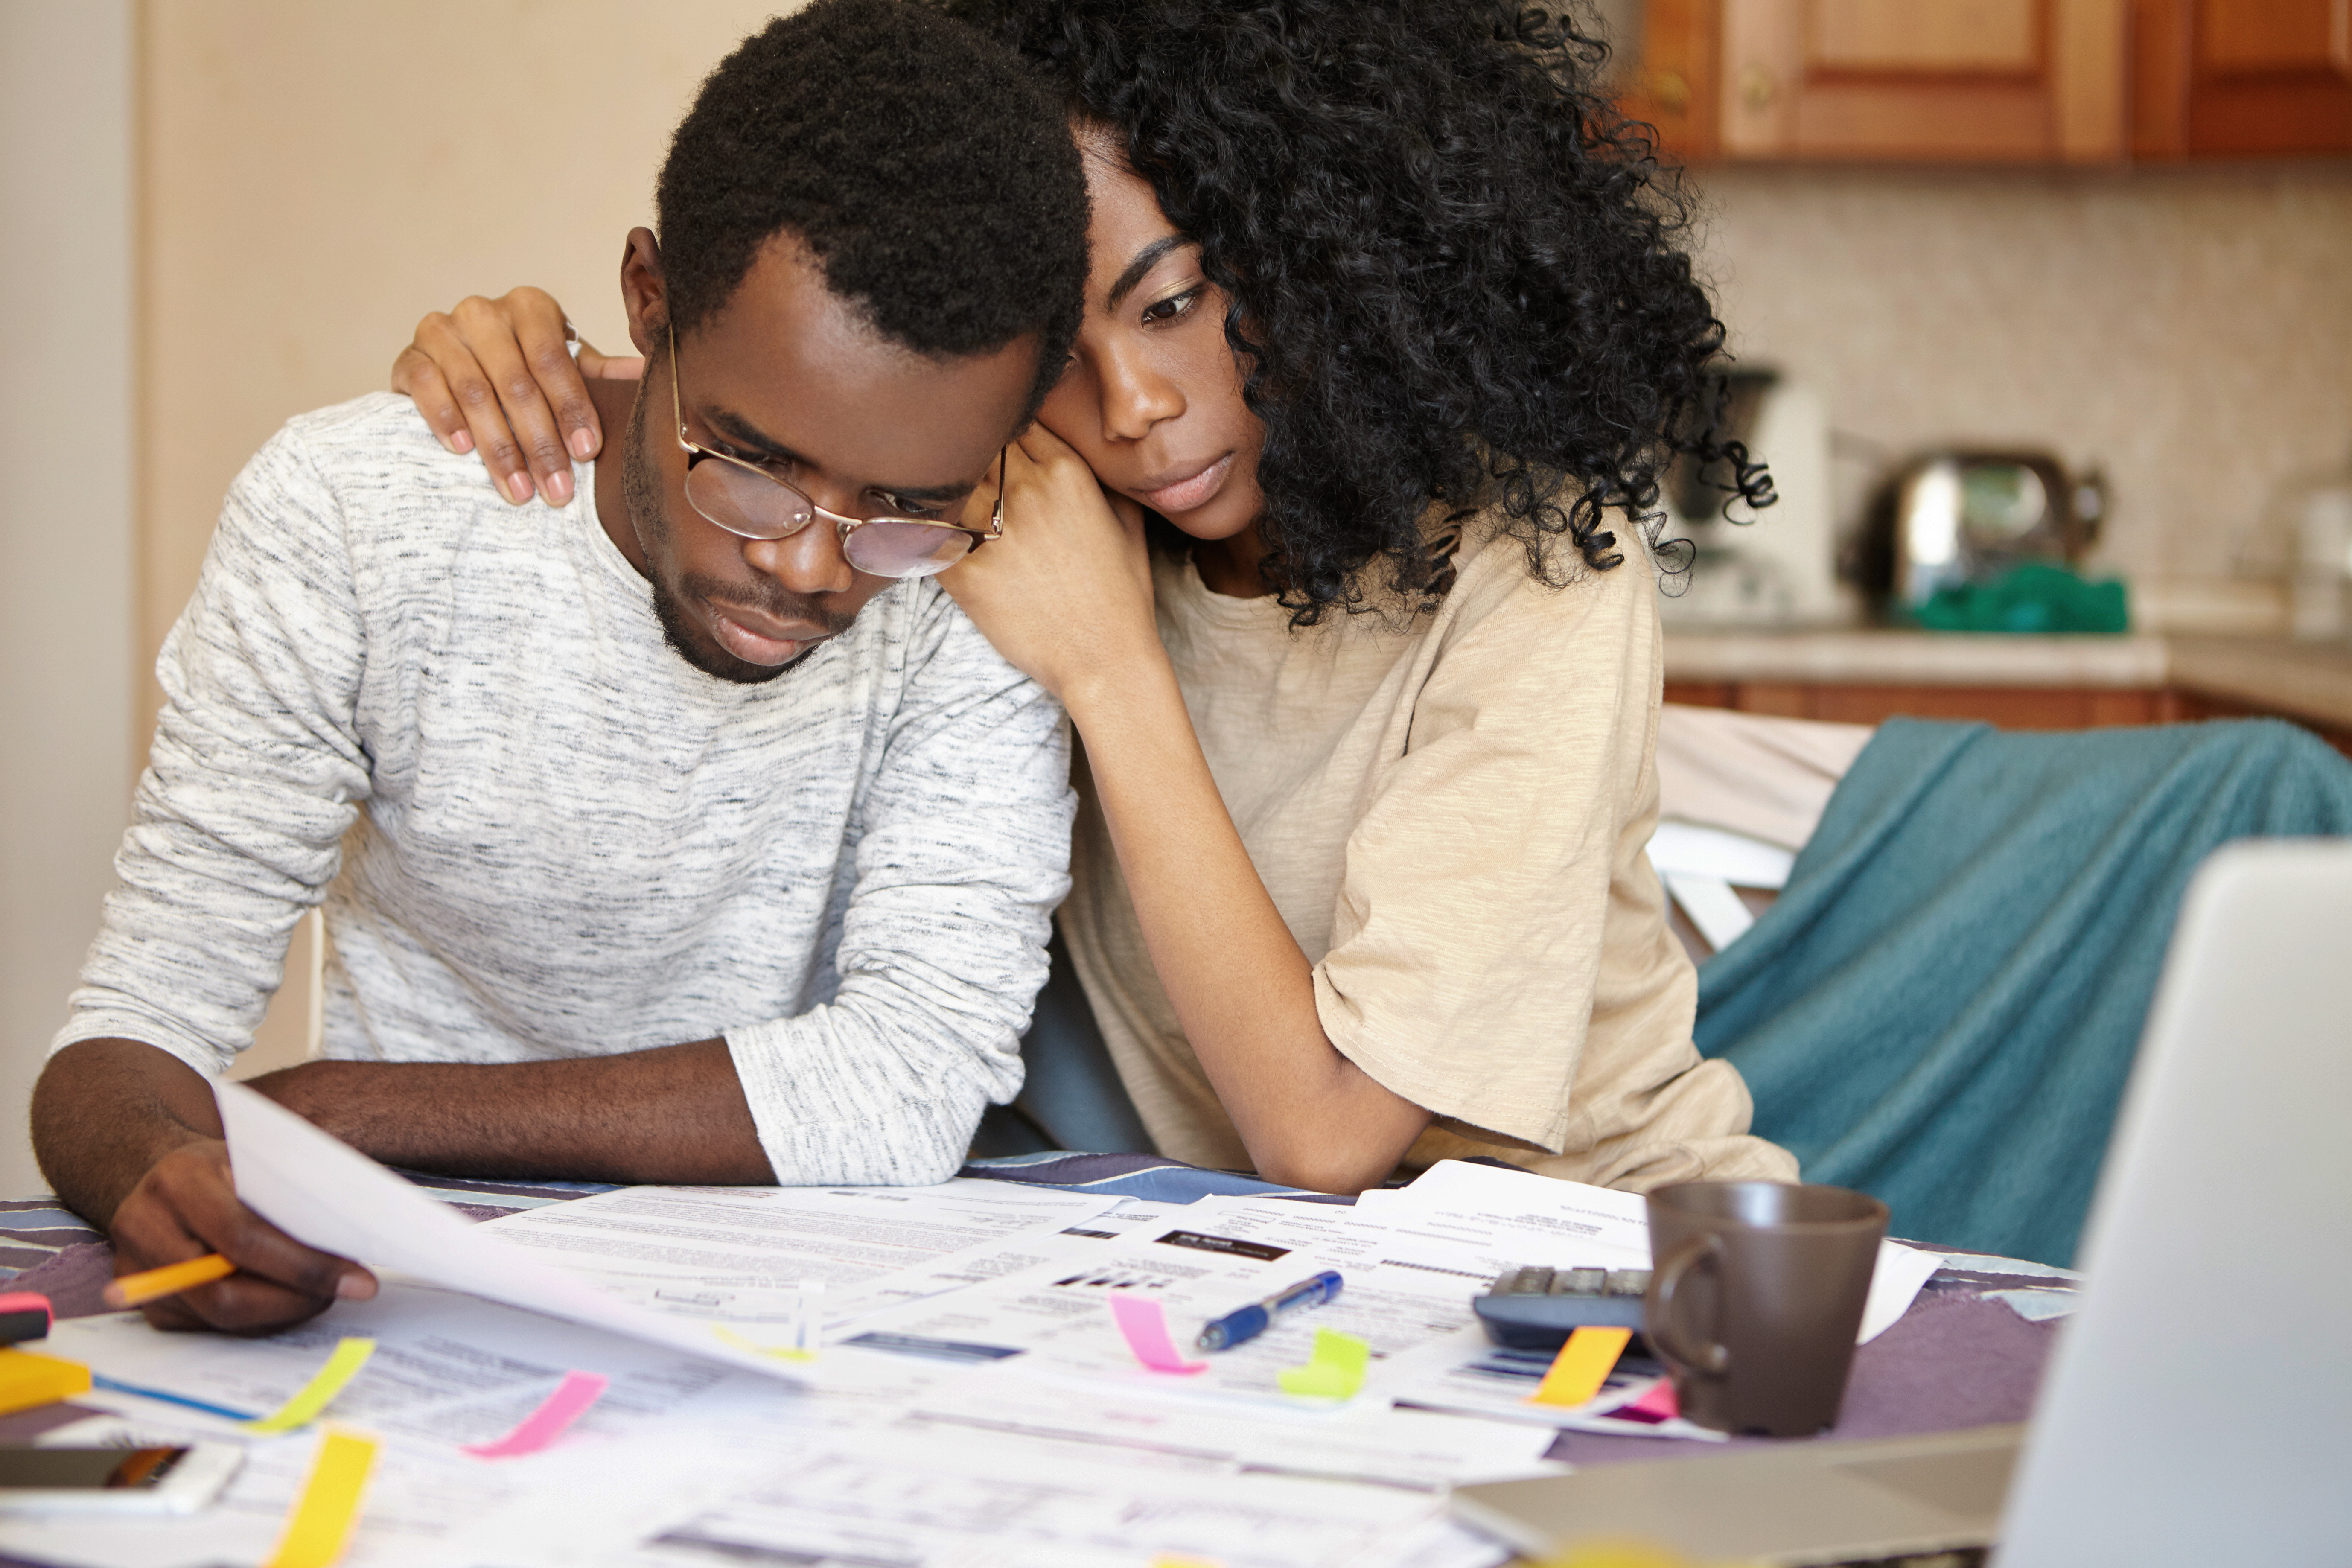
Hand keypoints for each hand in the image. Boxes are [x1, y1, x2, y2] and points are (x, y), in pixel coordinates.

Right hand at [106, 1139, 375, 1334]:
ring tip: (325, 1292)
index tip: (359, 1279)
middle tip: (346, 1291)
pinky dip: (260, 1318)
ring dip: (283, 1312)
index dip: (304, 1266)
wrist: (169, 1178)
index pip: (242, 1237)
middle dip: (295, 1299)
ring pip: (220, 1318)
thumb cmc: (229, 1166)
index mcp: (179, 1180)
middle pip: (224, 1293)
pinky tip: (290, 1297)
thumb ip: (297, 1190)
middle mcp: (145, 1226)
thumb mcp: (261, 1158)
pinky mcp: (146, 1303)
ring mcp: (137, 1271)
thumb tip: (358, 1231)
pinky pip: (210, 1327)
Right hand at [389, 287, 644, 508]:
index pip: (553, 360)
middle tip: (558, 490)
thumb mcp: (567, 368)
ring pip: (473, 390)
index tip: (588, 452)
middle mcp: (484, 312)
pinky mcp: (409, 356)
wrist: (460, 364)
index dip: (572, 408)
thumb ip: (602, 375)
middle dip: (540, 443)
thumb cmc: (526, 368)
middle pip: (516, 382)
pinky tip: (460, 451)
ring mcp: (441, 330)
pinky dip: (443, 418)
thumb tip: (648, 376)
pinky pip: (425, 386)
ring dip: (498, 447)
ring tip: (519, 491)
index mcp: (531, 308)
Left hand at [939, 423, 1162, 706]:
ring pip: (946, 480)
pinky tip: (912, 530)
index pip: (1015, 421)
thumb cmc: (1122, 598)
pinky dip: (917, 528)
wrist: (1106, 660)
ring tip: (929, 493)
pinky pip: (925, 532)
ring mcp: (992, 530)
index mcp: (1066, 471)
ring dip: (940, 485)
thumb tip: (1091, 455)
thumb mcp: (1129, 525)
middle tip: (956, 466)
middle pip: (977, 444)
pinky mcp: (965, 570)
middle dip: (968, 451)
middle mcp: (1026, 491)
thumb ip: (1106, 480)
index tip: (993, 445)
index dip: (1001, 430)